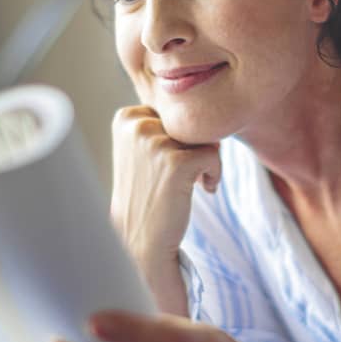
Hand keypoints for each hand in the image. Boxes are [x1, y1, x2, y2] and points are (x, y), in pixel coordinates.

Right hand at [110, 105, 220, 313]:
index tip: (169, 162)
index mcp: (126, 117)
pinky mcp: (176, 162)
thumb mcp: (143, 149)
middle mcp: (137, 125)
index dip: (180, 137)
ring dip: (205, 161)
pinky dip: (214, 174)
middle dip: (194, 147)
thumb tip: (199, 101)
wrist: (141, 240)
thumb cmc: (148, 194)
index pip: (174, 111)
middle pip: (190, 122)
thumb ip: (161, 122)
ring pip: (204, 138)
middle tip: (180, 176)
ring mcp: (155, 143)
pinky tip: (202, 190)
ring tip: (189, 185)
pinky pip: (214, 155)